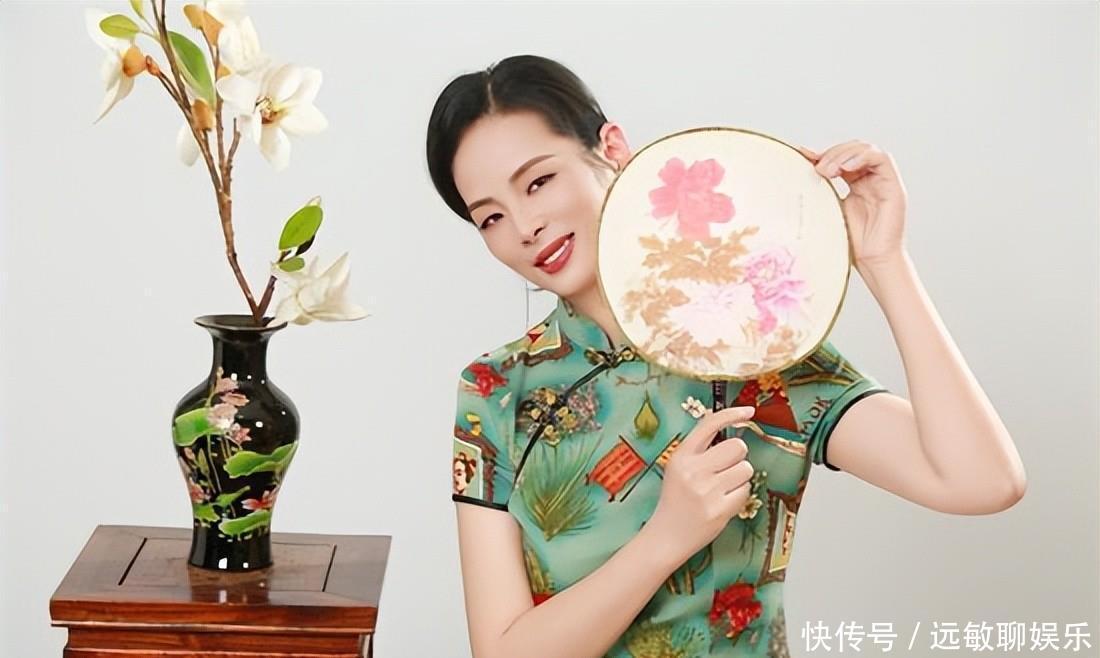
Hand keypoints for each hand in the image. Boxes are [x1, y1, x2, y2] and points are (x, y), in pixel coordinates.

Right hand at [644, 406, 756, 567]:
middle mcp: (693, 470)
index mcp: (681, 456)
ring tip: (722, 489)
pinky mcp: (720, 510)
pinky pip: (746, 491)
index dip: (732, 414)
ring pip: (746, 469)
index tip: (749, 412)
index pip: (709, 424)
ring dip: (739, 478)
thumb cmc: (676, 500)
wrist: (666, 536)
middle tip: (725, 470)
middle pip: (737, 447)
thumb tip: (731, 430)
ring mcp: (707, 491)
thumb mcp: (678, 468)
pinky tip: (724, 502)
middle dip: (737, 457)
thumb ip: (700, 450)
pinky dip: (739, 495)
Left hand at [795, 141, 908, 269]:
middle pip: (853, 149)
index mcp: (855, 183)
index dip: (824, 154)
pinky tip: (846, 168)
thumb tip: (800, 171)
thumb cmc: (851, 241)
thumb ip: (820, 189)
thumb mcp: (829, 207)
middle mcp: (870, 179)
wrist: (871, 261)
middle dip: (833, 154)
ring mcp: (883, 181)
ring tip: (828, 170)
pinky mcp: (894, 186)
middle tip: (818, 168)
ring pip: (866, 150)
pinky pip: (882, 159)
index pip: (841, 157)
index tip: (803, 156)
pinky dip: (863, 157)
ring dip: (845, 154)